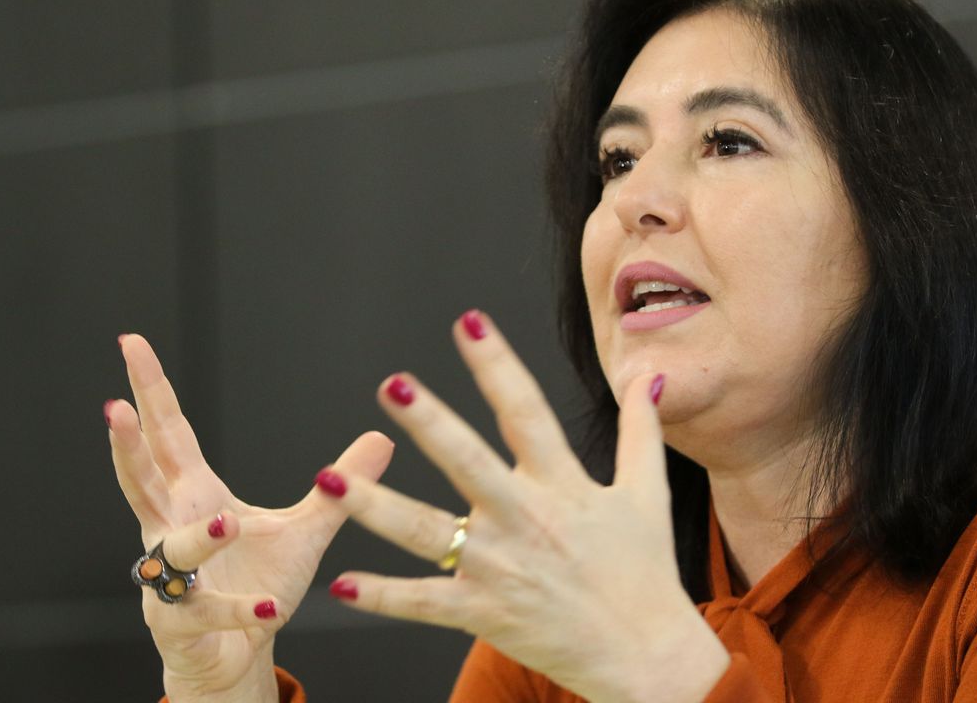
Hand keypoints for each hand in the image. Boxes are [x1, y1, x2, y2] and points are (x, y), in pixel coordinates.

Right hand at [108, 334, 393, 701]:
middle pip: (143, 478)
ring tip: (223, 523)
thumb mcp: (306, 525)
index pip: (170, 434)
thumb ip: (339, 484)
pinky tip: (266, 607)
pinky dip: (238, 608)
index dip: (152, 390)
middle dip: (128, 442)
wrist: (237, 651)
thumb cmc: (258, 579)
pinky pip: (209, 611)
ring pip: (170, 550)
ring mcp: (171, 577)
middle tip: (115, 406)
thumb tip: (383, 438)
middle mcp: (173, 527)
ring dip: (193, 538)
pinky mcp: (184, 622)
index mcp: (195, 494)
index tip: (132, 344)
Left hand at [318, 311, 727, 702]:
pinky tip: (343, 583)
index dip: (496, 364)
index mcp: (564, 484)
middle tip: (393, 386)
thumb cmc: (646, 572)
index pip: (526, 411)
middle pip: (469, 462)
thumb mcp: (647, 494)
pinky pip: (426, 603)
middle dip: (430, 424)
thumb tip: (646, 377)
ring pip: (428, 533)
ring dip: (376, 507)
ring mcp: (501, 568)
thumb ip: (641, 430)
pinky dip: (384, 596)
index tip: (469, 322)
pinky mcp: (485, 612)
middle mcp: (527, 519)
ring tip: (329, 481)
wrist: (647, 655)